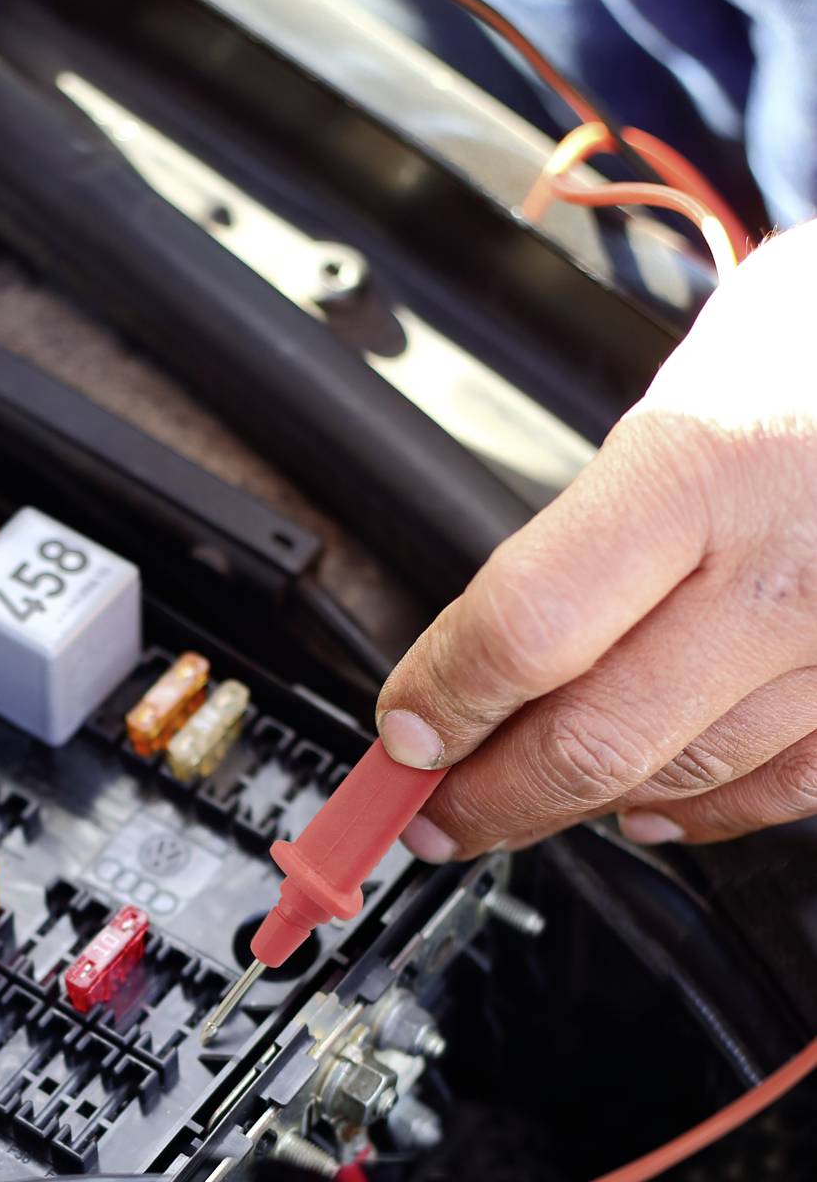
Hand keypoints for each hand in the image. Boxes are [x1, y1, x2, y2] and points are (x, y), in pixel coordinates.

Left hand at [375, 219, 816, 854]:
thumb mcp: (706, 367)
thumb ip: (606, 507)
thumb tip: (501, 626)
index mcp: (706, 467)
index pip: (528, 628)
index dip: (447, 697)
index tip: (403, 726)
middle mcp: (782, 572)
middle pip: (593, 739)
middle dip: (488, 796)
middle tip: (431, 810)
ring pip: (680, 780)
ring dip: (578, 811)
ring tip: (515, 807)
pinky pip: (785, 788)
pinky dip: (702, 815)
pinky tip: (647, 811)